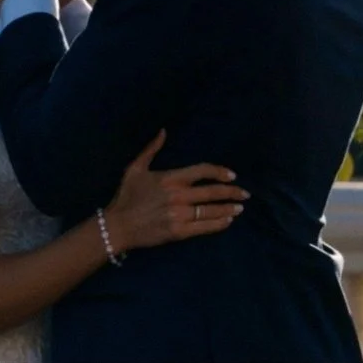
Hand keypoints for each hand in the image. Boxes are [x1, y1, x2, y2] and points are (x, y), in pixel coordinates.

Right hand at [103, 131, 246, 253]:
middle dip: (232, 192)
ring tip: (239, 208)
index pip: (202, 171)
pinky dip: (219, 224)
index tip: (232, 175)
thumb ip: (151, 149)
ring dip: (229, 209)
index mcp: (171, 178)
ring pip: (211, 210)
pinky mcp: (179, 232)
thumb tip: (163, 131)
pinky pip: (205, 227)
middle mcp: (179, 195)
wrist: (117, 226)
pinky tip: (227, 221)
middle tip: (244, 194)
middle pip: (212, 192)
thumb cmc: (126, 196)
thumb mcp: (135, 168)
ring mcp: (180, 214)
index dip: (220, 172)